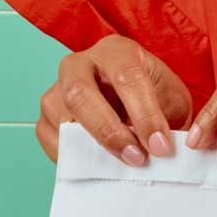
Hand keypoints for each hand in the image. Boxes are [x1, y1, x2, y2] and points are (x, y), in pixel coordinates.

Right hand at [36, 35, 192, 166]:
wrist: (134, 102)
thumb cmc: (155, 95)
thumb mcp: (171, 99)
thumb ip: (165, 118)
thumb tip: (158, 147)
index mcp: (117, 50)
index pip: (126, 77)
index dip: (144, 114)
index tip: (160, 146)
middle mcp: (81, 62)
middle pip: (79, 93)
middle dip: (108, 131)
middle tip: (136, 158)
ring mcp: (58, 87)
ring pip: (60, 116)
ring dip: (90, 146)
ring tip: (120, 165)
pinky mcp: (46, 114)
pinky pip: (48, 136)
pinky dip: (71, 155)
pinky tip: (97, 163)